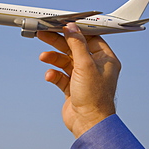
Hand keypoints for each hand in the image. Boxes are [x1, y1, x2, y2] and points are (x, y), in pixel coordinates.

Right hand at [37, 23, 120, 137]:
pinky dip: (54, 74)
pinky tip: (50, 76)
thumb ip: (77, 44)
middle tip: (43, 34)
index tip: (61, 25)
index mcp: (104, 59)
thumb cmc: (94, 97)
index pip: (89, 38)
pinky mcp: (72, 87)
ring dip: (54, 58)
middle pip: (74, 48)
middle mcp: (94, 67)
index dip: (74, 31)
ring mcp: (82, 77)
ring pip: (65, 61)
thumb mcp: (85, 65)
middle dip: (58, 42)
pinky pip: (61, 76)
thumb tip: (71, 28)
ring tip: (43, 56)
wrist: (88, 124)